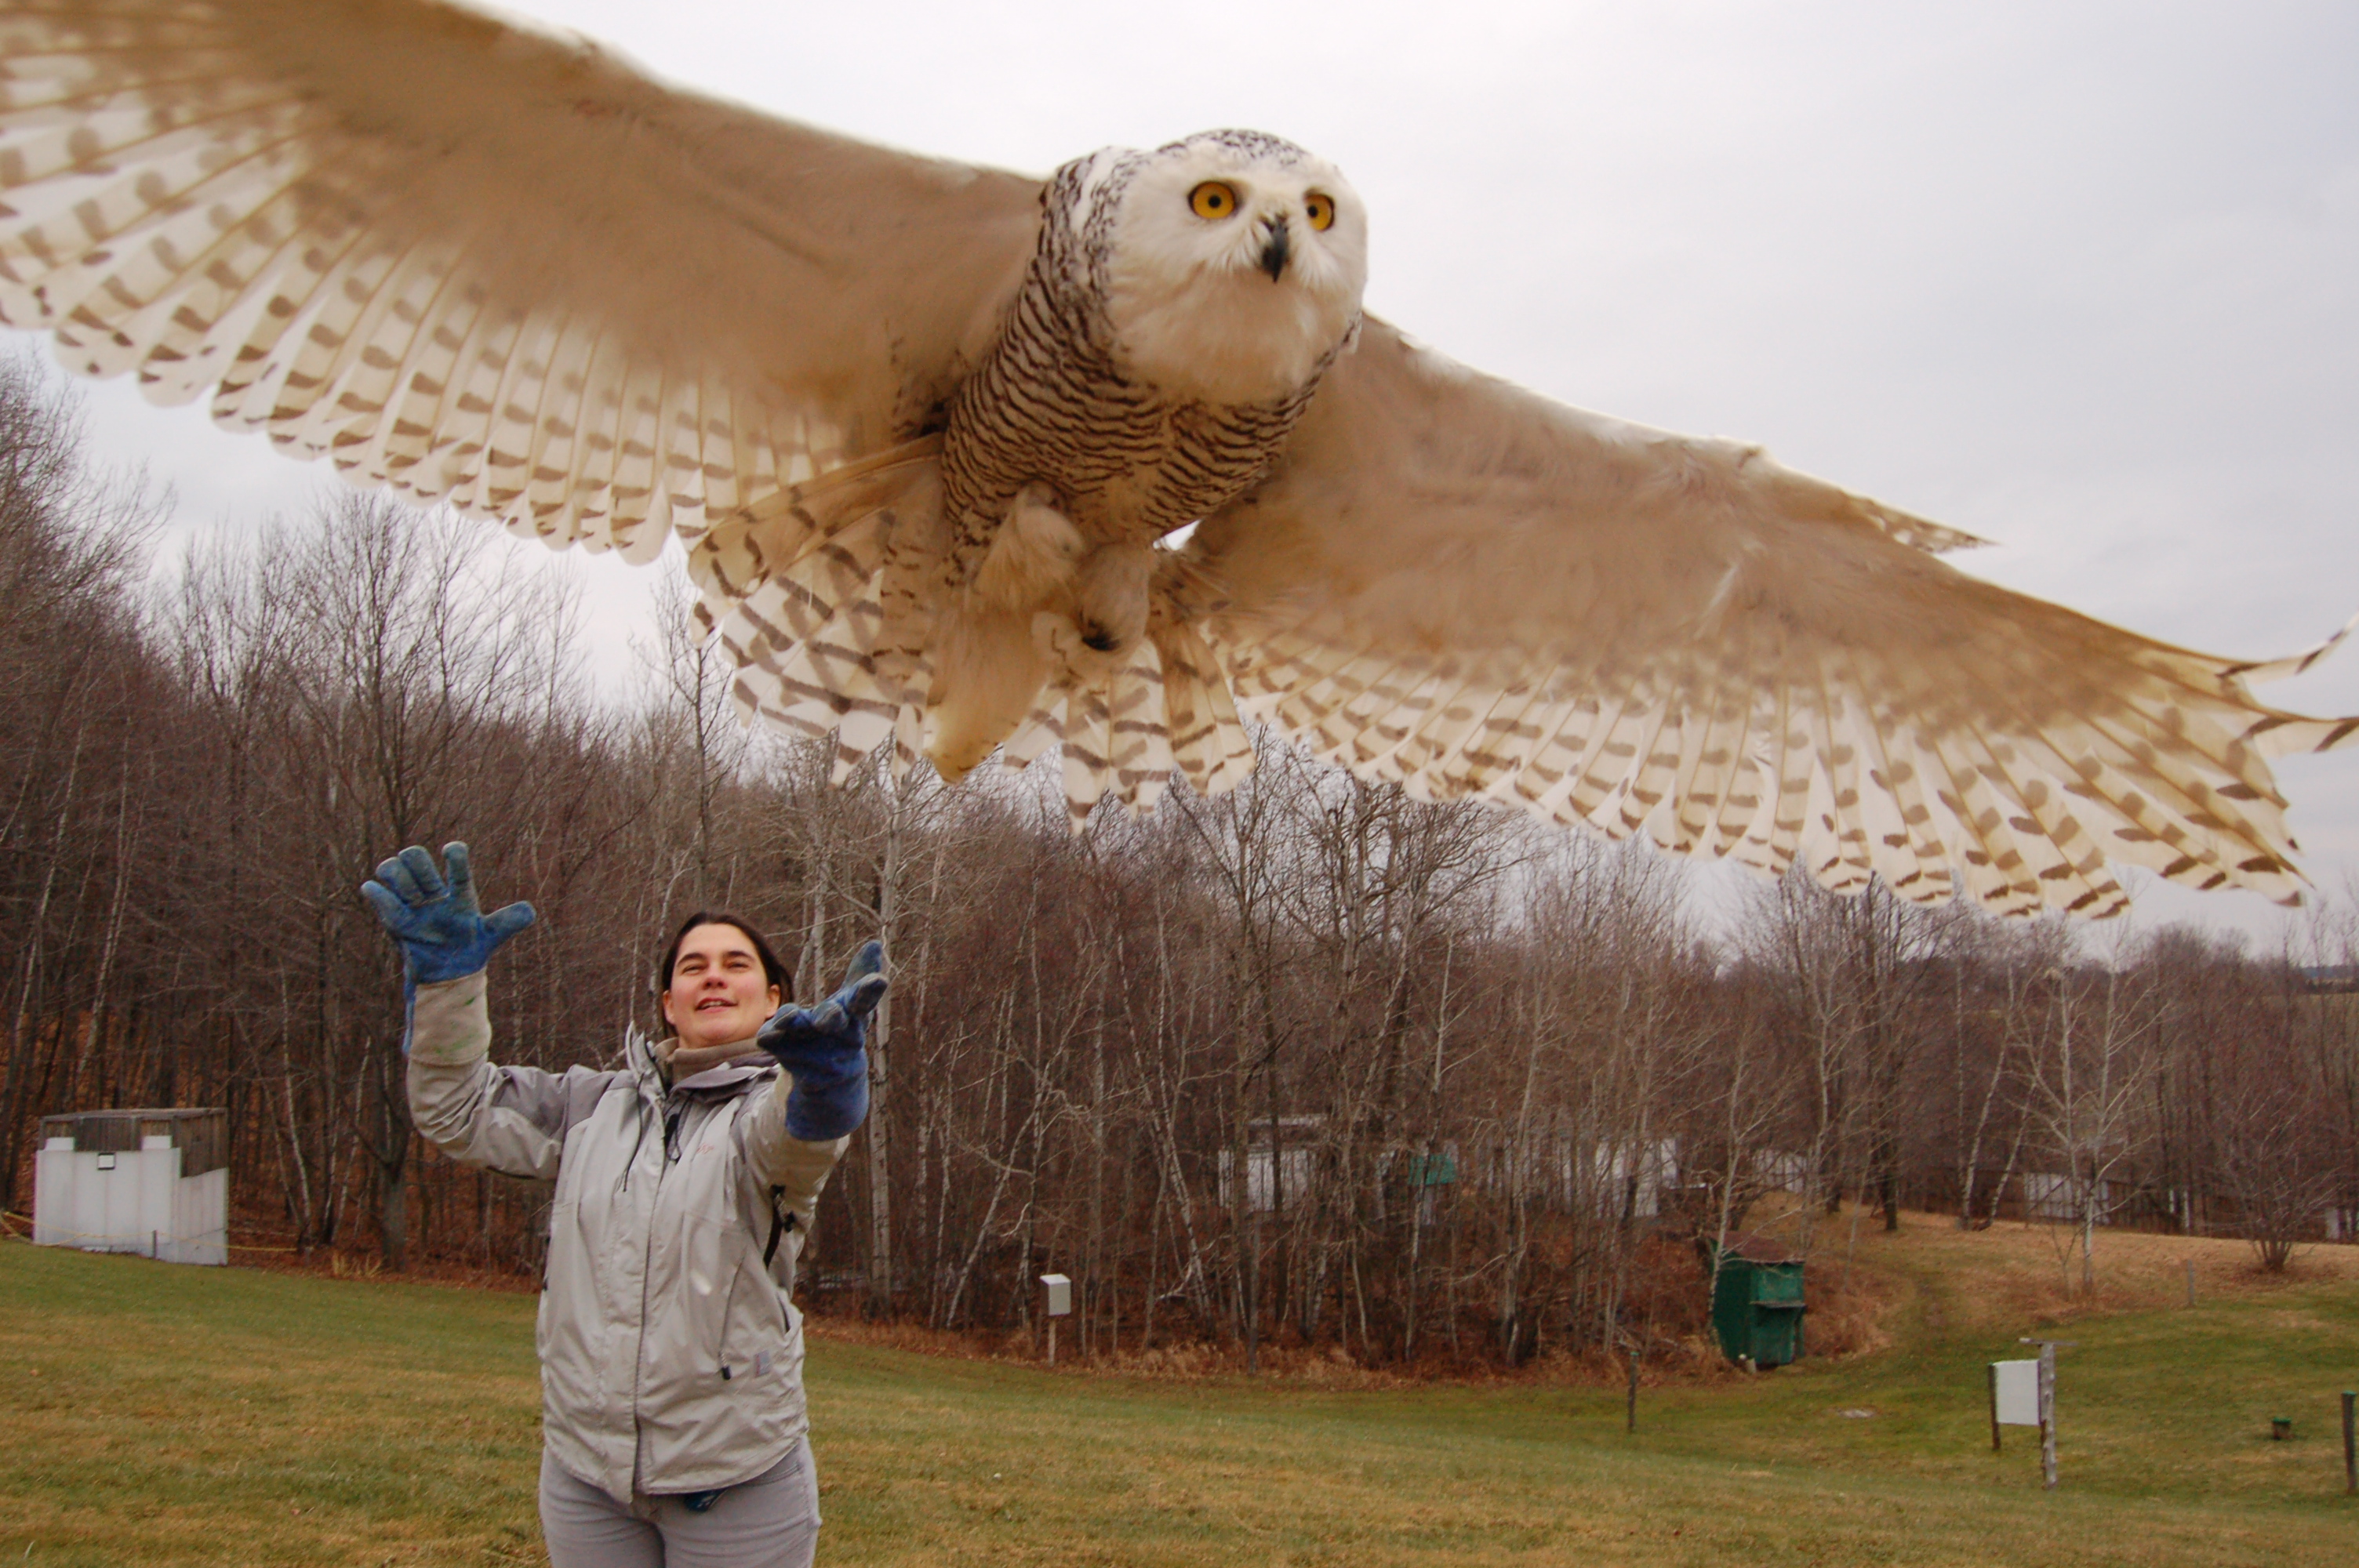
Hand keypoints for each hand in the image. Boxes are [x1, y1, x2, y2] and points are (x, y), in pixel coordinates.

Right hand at [360, 842, 536, 984]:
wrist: (446, 969)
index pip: (456, 863)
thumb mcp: (491, 935)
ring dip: (397, 877)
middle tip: (426, 890)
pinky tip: (377, 894)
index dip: (454, 853)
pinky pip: (376, 893)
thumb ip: (508, 922)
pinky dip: (377, 893)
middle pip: (415, 856)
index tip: (452, 851)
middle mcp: (433, 888)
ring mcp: (410, 899)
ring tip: (409, 898)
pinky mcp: (392, 913)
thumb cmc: (471, 945)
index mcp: (459, 890)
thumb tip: (530, 912)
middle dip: (417, 865)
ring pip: (392, 867)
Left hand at [758, 940, 885, 1140]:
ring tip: (788, 1016)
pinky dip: (772, 1038)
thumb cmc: (843, 1029)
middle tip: (829, 1016)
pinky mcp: (790, 1057)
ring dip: (796, 1024)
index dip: (869, 991)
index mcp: (853, 1017)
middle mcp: (835, 1035)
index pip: (863, 1001)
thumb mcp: (852, 1002)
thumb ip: (861, 974)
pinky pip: (778, 1045)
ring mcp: (813, 1049)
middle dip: (830, 1016)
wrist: (832, 1080)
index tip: (880, 981)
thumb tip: (874, 943)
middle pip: (834, 1022)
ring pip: (804, 1034)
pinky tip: (766, 1034)